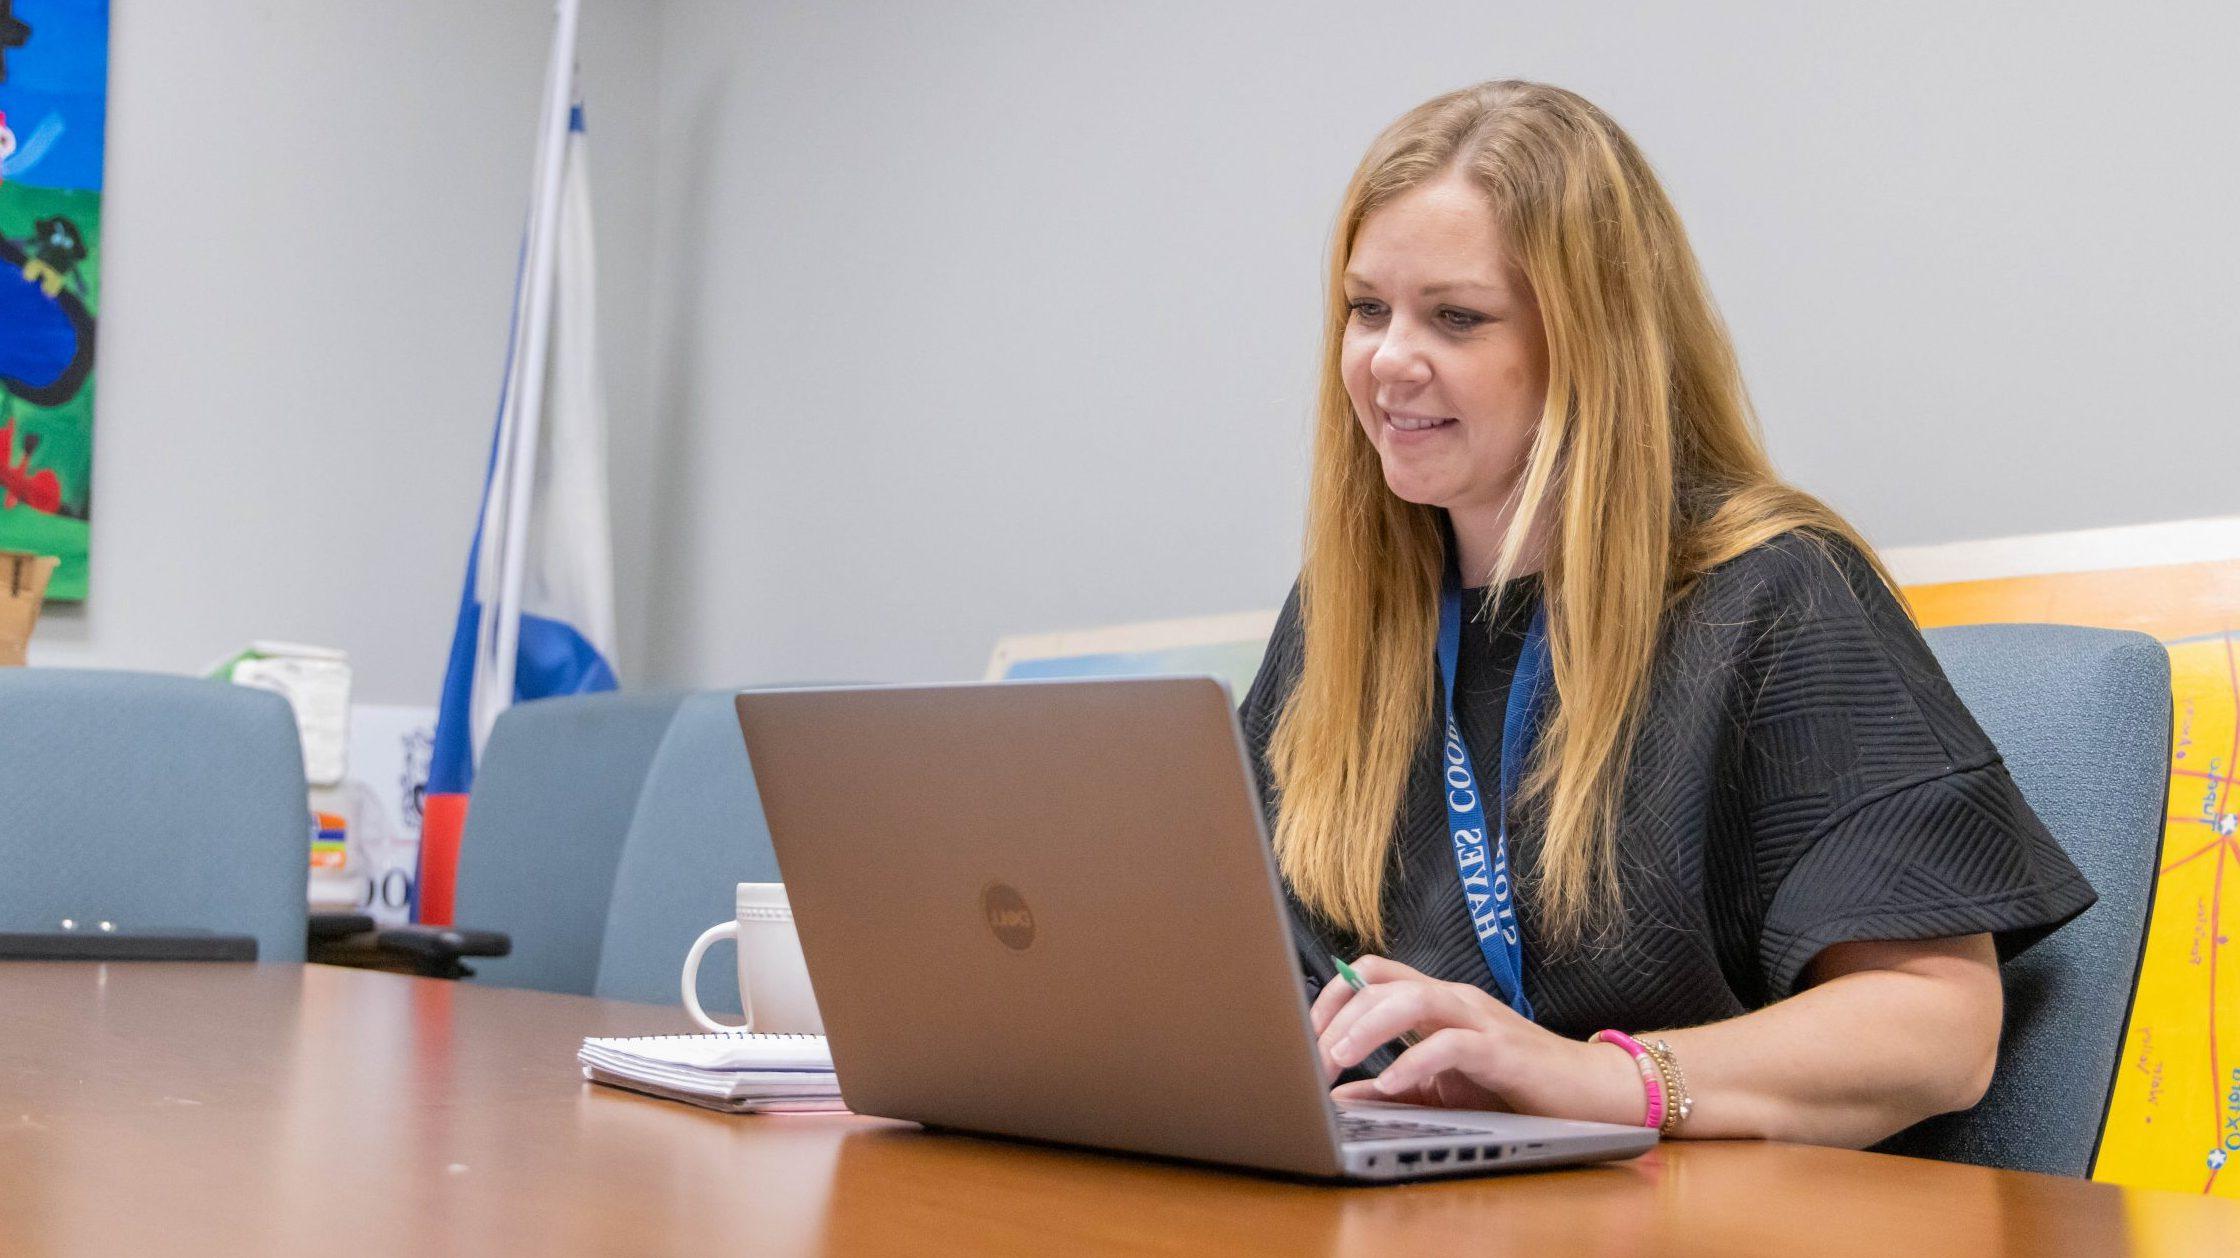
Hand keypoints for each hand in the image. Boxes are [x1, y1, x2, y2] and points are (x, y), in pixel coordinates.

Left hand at [1311, 954, 1646, 1124]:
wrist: (1589, 1091)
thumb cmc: (1515, 1086)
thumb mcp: (1442, 1088)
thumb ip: (1395, 1086)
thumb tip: (1341, 1096)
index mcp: (1436, 1001)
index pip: (1371, 975)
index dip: (1331, 998)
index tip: (1303, 1038)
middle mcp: (1454, 999)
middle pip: (1381, 982)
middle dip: (1337, 1017)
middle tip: (1312, 1059)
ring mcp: (1479, 1019)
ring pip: (1412, 998)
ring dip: (1366, 1027)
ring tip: (1338, 1060)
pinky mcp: (1501, 1050)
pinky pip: (1451, 1044)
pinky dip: (1413, 1062)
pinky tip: (1389, 1083)